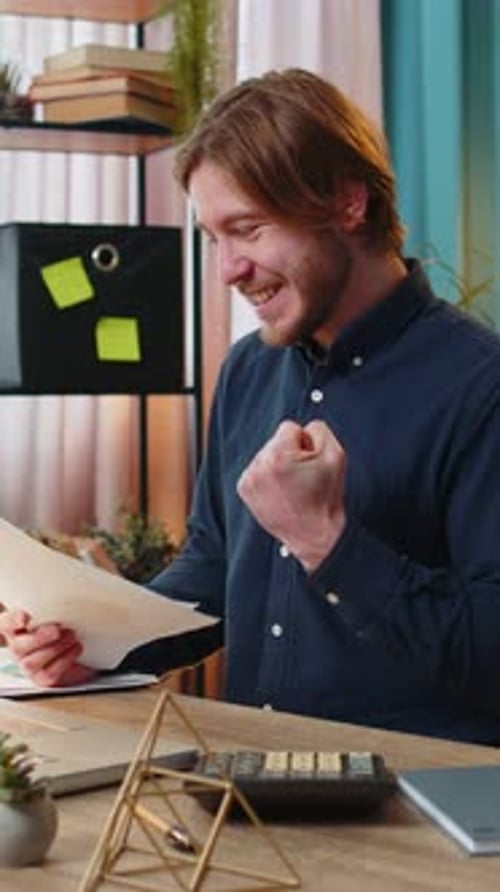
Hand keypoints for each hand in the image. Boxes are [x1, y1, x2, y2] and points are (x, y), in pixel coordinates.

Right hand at [0, 608, 95, 686]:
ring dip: (55, 649)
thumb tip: (59, 589)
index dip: (12, 620)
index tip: (25, 618)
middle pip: (17, 647)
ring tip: (71, 636)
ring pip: (31, 663)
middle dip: (39, 638)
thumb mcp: (55, 611)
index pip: (5, 623)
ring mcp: (28, 664)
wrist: (78, 647)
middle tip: (57, 630)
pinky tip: (76, 648)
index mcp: (15, 627)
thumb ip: (50, 606)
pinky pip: (48, 675)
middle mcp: (18, 647)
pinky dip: (64, 661)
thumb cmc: (61, 624)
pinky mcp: (42, 678)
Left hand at [237, 419, 345, 571]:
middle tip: (303, 478)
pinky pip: (258, 469)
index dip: (306, 443)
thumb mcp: (336, 455)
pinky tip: (281, 492)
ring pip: (266, 454)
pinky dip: (269, 477)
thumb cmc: (325, 497)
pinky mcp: (244, 490)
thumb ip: (319, 430)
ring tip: (293, 487)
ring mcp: (248, 480)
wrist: (313, 534)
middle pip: (276, 440)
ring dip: (279, 465)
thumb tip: (302, 428)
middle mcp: (258, 467)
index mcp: (278, 457)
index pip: (290, 427)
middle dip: (290, 453)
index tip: (310, 464)